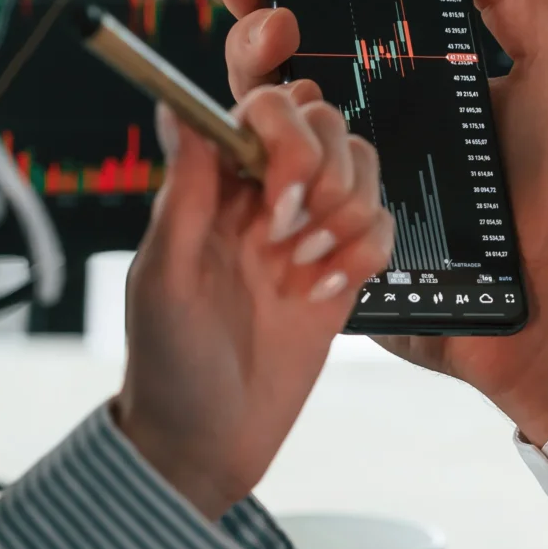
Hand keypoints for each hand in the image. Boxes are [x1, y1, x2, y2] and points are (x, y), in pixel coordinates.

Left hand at [114, 89, 393, 518]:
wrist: (207, 443)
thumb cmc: (167, 363)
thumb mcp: (164, 276)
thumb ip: (182, 189)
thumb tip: (173, 105)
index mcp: (212, 184)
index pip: (264, 108)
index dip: (286, 133)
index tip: (279, 193)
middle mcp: (263, 195)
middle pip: (326, 125)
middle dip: (324, 175)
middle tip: (290, 236)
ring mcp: (306, 231)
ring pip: (363, 168)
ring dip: (346, 215)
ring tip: (304, 269)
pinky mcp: (342, 270)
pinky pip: (383, 226)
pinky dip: (366, 254)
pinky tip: (326, 294)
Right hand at [212, 0, 547, 444]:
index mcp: (414, 77)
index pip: (335, 16)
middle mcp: (369, 122)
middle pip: (279, 62)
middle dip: (251, 24)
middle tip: (269, 15)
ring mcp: (343, 181)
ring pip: (264, 124)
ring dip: (251, 85)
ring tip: (280, 70)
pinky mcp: (333, 237)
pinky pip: (276, 199)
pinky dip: (261, 165)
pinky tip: (273, 143)